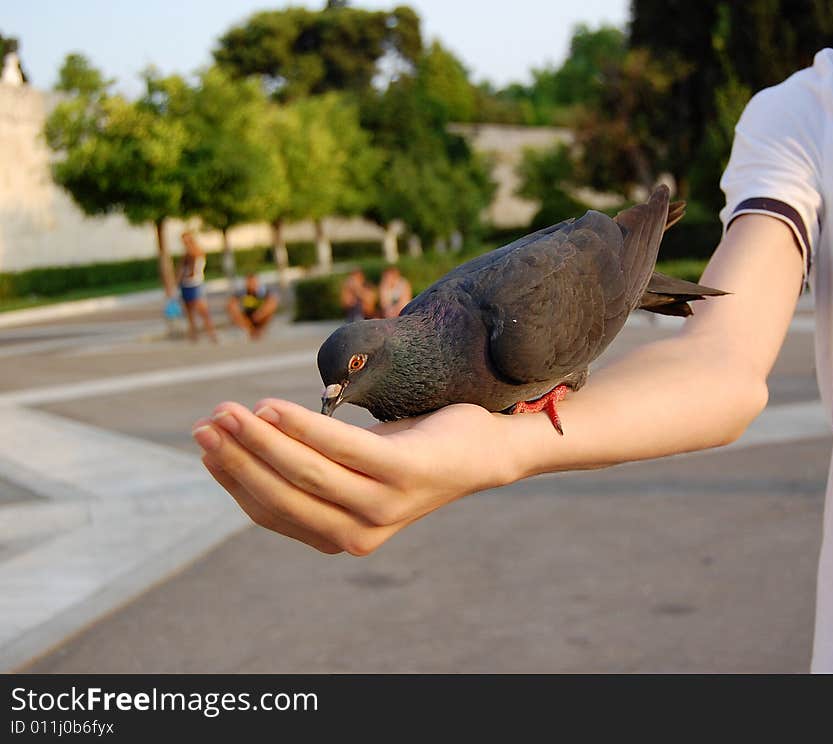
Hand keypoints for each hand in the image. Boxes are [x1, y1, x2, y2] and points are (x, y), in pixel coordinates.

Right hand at [192, 399, 521, 555]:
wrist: (480, 451)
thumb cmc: (405, 455)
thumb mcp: (349, 469)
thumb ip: (305, 472)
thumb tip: (241, 447)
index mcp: (339, 537)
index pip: (271, 512)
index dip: (234, 478)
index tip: (205, 444)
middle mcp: (359, 532)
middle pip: (283, 495)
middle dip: (237, 458)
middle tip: (205, 422)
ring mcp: (384, 506)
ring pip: (307, 473)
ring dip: (260, 441)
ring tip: (227, 411)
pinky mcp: (404, 472)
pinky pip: (343, 448)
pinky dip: (302, 426)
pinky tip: (271, 407)